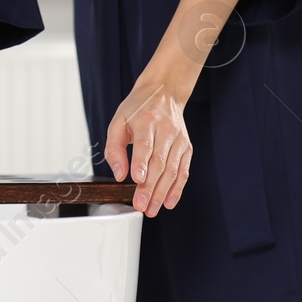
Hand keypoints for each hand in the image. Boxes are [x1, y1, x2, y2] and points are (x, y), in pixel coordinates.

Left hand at [103, 73, 191, 217]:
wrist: (164, 92)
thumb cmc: (138, 109)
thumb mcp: (118, 122)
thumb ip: (114, 149)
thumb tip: (120, 175)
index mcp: (147, 121)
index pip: (145, 145)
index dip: (141, 164)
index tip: (137, 180)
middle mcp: (166, 130)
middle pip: (159, 162)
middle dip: (150, 187)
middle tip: (141, 205)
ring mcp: (179, 139)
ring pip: (173, 170)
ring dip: (162, 193)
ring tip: (151, 209)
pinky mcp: (187, 147)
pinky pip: (183, 171)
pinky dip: (177, 189)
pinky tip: (168, 202)